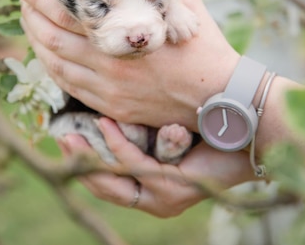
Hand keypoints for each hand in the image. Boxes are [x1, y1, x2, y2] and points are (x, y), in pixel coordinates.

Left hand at [12, 0, 240, 130]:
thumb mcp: (183, 3)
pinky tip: (45, 50)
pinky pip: (66, 85)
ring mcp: (107, 89)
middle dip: (29, 10)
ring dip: (34, 38)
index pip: (66, 9)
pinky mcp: (109, 106)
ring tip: (28, 18)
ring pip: (54, 61)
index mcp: (125, 32)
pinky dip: (50, 65)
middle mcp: (110, 63)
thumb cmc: (203, 46)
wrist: (219, 97)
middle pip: (52, 35)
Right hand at [57, 118, 254, 216]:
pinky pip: (135, 165)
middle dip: (78, 164)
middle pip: (104, 187)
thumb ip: (135, 127)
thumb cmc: (204, 122)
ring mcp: (161, 199)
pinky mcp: (170, 189)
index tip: (62, 137)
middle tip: (59, 137)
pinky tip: (104, 123)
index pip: (105, 181)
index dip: (81, 162)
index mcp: (149, 187)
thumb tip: (102, 105)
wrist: (245, 127)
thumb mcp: (159, 126)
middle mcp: (153, 199)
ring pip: (114, 183)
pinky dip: (117, 144)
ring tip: (71, 135)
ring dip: (91, 156)